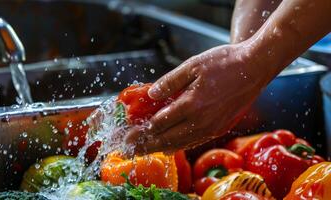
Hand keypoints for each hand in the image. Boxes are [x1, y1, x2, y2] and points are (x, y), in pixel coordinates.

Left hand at [125, 43, 267, 155]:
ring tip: (146, 150)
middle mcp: (201, 121)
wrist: (255, 67)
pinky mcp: (220, 128)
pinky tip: (171, 147)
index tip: (129, 133)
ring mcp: (212, 127)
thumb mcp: (193, 65)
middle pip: (168, 139)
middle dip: (147, 144)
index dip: (143, 129)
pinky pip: (194, 142)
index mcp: (192, 104)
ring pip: (181, 144)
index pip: (160, 123)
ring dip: (161, 148)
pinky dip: (179, 146)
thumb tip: (151, 95)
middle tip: (131, 148)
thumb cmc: (224, 62)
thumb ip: (170, 82)